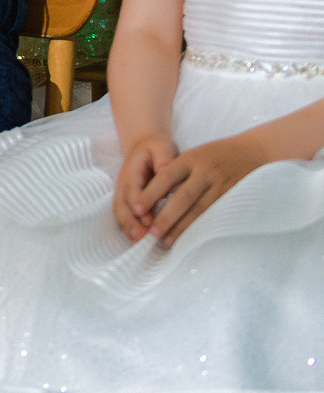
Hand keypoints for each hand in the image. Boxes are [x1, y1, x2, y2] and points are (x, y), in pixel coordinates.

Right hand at [112, 131, 176, 241]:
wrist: (145, 146)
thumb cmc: (156, 149)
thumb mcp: (163, 147)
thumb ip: (164, 160)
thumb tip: (166, 174)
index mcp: (131, 170)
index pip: (132, 189)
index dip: (139, 205)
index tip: (148, 219)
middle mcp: (123, 183)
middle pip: (121, 204)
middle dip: (130, 222)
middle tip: (142, 237)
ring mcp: (122, 192)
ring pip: (120, 212)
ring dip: (127, 228)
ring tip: (138, 242)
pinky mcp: (126, 199)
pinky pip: (123, 215)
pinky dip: (128, 228)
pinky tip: (137, 241)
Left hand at [120, 131, 265, 246]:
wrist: (256, 151)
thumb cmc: (218, 155)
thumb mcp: (196, 155)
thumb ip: (178, 171)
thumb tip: (154, 196)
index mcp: (191, 159)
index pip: (166, 177)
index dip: (150, 194)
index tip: (137, 209)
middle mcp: (206, 172)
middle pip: (182, 198)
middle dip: (166, 217)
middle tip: (151, 233)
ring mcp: (222, 185)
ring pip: (200, 210)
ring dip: (183, 227)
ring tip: (168, 241)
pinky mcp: (235, 197)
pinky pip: (216, 214)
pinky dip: (203, 226)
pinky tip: (193, 237)